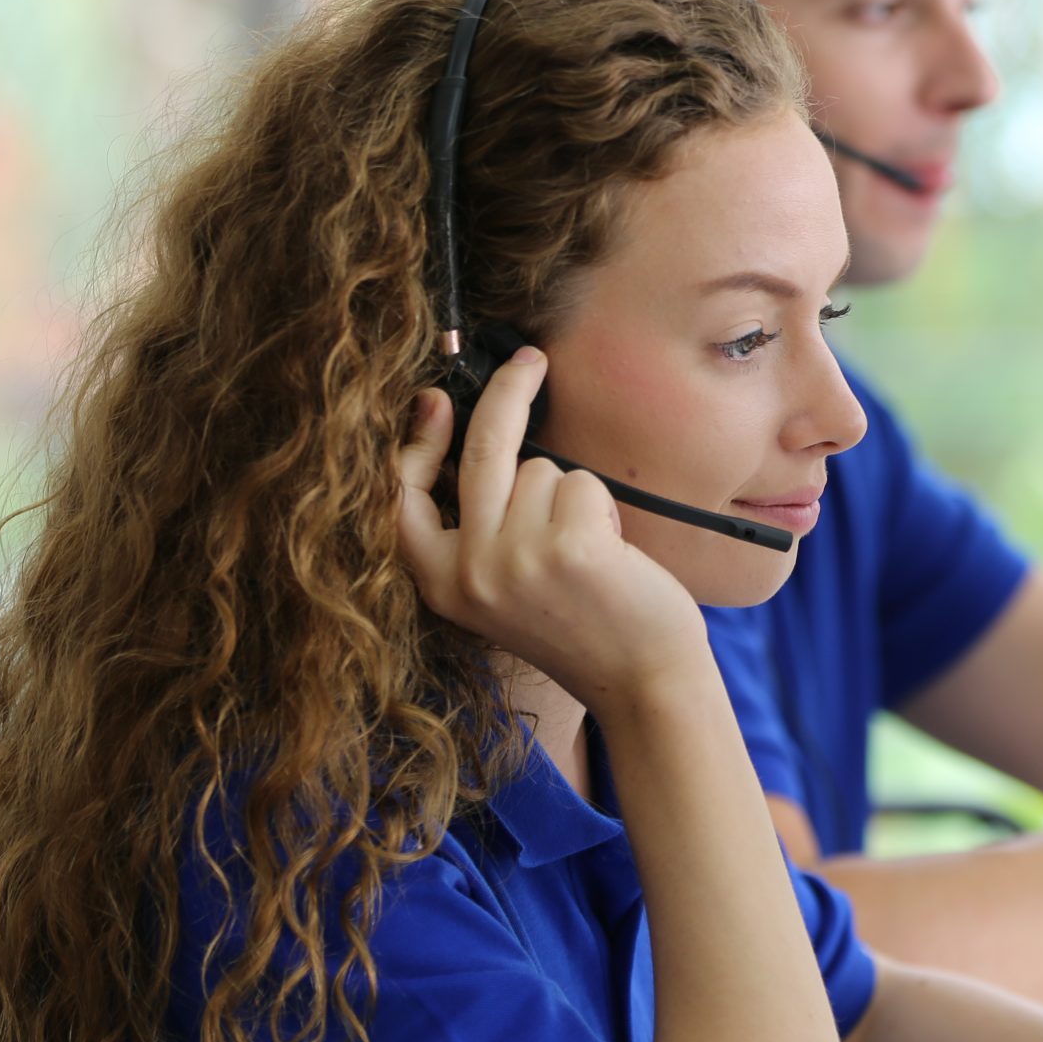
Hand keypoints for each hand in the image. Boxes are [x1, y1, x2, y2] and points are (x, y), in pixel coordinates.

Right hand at [393, 350, 705, 705]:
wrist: (641, 680)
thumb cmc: (581, 624)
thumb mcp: (502, 588)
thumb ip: (479, 528)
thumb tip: (472, 431)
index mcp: (441, 584)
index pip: (401, 499)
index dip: (417, 443)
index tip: (434, 399)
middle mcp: (469, 573)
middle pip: (479, 452)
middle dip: (508, 393)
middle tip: (531, 361)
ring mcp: (515, 560)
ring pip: (540, 470)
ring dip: (571, 494)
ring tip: (586, 550)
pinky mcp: (567, 548)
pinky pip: (580, 483)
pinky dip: (600, 505)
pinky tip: (608, 553)